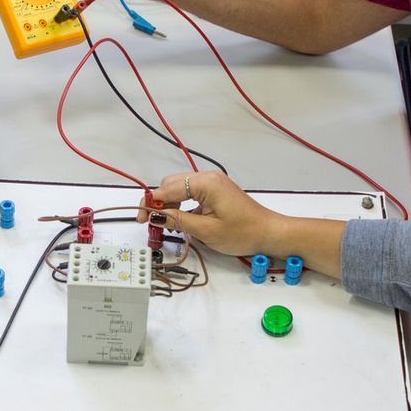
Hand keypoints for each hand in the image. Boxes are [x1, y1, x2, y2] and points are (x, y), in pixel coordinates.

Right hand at [154, 171, 284, 256]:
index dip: (151, 203)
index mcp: (206, 183)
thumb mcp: (206, 230)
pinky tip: (180, 220)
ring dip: (169, 204)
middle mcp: (208, 177)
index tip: (142, 219)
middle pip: (171, 184)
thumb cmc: (243, 232)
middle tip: (152, 223)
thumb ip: (177, 220)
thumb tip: (155, 215)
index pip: (167, 188)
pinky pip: (191, 193)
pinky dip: (181, 205)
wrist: (268, 233)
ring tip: (166, 224)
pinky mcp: (215, 191)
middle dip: (158, 202)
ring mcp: (212, 183)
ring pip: (179, 188)